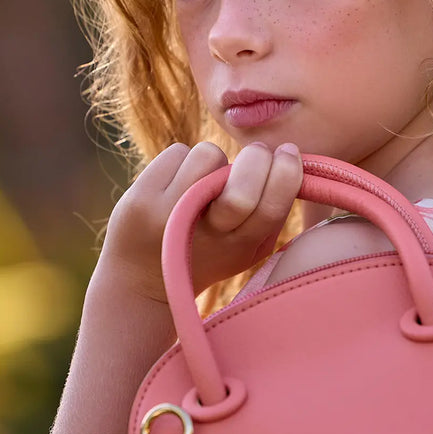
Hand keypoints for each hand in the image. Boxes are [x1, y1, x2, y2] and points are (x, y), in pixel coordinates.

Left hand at [100, 141, 302, 301]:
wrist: (141, 281)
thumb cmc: (206, 252)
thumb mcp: (244, 247)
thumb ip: (269, 214)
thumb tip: (291, 159)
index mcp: (242, 247)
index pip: (271, 209)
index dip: (286, 173)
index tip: (287, 153)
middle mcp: (207, 236)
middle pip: (240, 191)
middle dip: (255, 159)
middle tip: (255, 153)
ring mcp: (170, 217)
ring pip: (208, 156)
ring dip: (212, 159)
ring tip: (203, 179)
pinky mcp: (141, 199)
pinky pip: (177, 152)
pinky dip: (183, 159)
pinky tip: (176, 182)